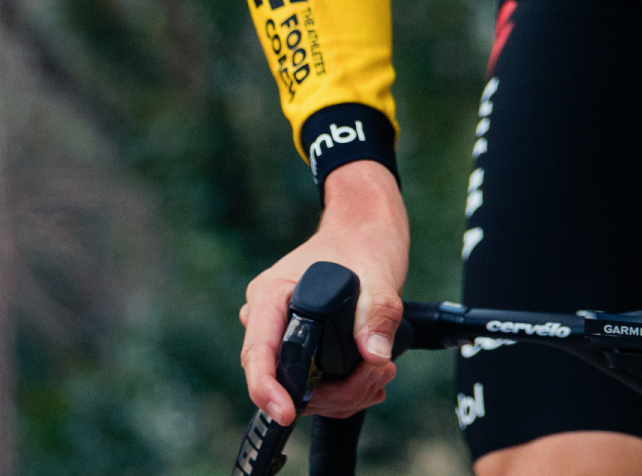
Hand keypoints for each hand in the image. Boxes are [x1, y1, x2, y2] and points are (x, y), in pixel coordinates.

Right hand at [239, 161, 410, 422]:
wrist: (365, 229)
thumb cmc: (364, 243)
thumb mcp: (378, 275)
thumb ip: (377, 315)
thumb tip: (374, 356)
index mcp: (271, 295)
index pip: (259, 353)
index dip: (267, 389)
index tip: (287, 412)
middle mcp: (268, 318)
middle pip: (284, 379)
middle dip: (332, 392)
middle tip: (378, 373)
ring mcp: (282, 334)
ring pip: (301, 388)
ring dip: (344, 393)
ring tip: (383, 369)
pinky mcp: (299, 347)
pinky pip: (313, 384)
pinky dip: (344, 388)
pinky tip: (373, 372)